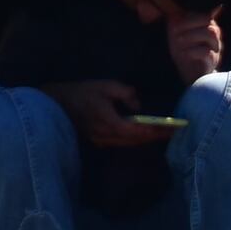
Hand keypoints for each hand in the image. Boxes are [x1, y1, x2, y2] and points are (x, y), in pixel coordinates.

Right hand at [50, 78, 171, 151]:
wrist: (57, 103)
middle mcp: (106, 136)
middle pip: (136, 141)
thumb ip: (126, 93)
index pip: (138, 131)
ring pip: (129, 143)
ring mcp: (101, 140)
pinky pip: (121, 142)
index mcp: (109, 122)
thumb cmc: (82, 92)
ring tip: (163, 133)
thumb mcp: (106, 85)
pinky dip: (135, 139)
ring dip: (146, 139)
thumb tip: (138, 105)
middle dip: (155, 136)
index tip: (172, 128)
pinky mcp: (98, 140)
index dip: (156, 131)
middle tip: (174, 132)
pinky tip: (143, 134)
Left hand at [163, 9, 226, 83]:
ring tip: (178, 41)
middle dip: (189, 24)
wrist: (190, 74)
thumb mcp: (178, 35)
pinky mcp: (213, 60)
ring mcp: (216, 48)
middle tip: (174, 31)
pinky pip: (207, 52)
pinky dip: (193, 51)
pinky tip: (184, 52)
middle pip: (208, 22)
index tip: (173, 22)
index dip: (189, 17)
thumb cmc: (184, 51)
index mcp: (208, 26)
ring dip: (191, 35)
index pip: (205, 15)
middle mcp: (215, 35)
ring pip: (210, 33)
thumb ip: (178, 22)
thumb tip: (174, 12)